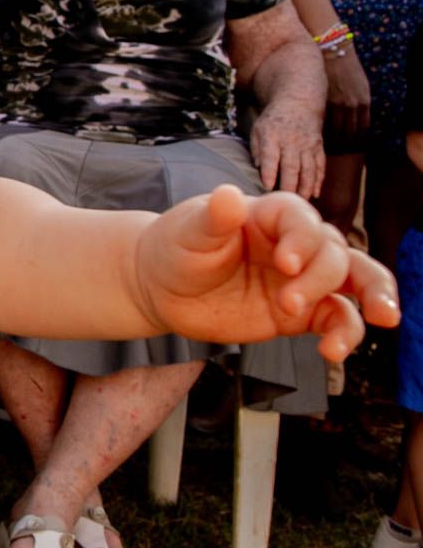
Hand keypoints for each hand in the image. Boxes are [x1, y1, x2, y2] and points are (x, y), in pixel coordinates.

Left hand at [135, 185, 399, 362]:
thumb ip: (213, 219)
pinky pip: (336, 320)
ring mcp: (303, 279)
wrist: (162, 288)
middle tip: (288, 303)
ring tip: (383, 317)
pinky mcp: (301, 314)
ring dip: (373, 296)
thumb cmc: (177, 248)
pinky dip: (344, 334)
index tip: (284, 264)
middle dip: (321, 277)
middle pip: (334, 252)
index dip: (302, 240)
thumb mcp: (188, 231)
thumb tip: (228, 196)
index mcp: (271, 215)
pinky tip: (334, 351)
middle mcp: (296, 245)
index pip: (302, 219)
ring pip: (356, 281)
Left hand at [249, 103, 325, 197]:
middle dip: (289, 185)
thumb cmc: (272, 121)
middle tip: (286, 202)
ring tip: (301, 202)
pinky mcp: (318, 147)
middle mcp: (291, 141)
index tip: (268, 188)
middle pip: (292, 166)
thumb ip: (257, 149)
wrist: (298, 102)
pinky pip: (320, 165)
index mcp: (272, 136)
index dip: (270, 173)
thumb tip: (257, 169)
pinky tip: (315, 193)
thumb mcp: (258, 129)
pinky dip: (319, 180)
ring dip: (306, 187)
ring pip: (308, 169)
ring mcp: (307, 144)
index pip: (271, 156)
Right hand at [323, 47, 372, 136]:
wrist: (333, 52)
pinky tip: (317, 132)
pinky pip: (324, 122)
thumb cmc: (347, 68)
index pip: (363, 129)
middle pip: (350, 134)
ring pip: (336, 132)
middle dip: (345, 143)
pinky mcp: (322, 101)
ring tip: (326, 144)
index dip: (358, 140)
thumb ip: (360, 104)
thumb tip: (355, 122)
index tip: (351, 144)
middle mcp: (353, 105)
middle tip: (338, 147)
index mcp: (365, 102)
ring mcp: (337, 104)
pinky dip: (322, 130)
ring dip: (332, 141)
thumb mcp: (361, 86)